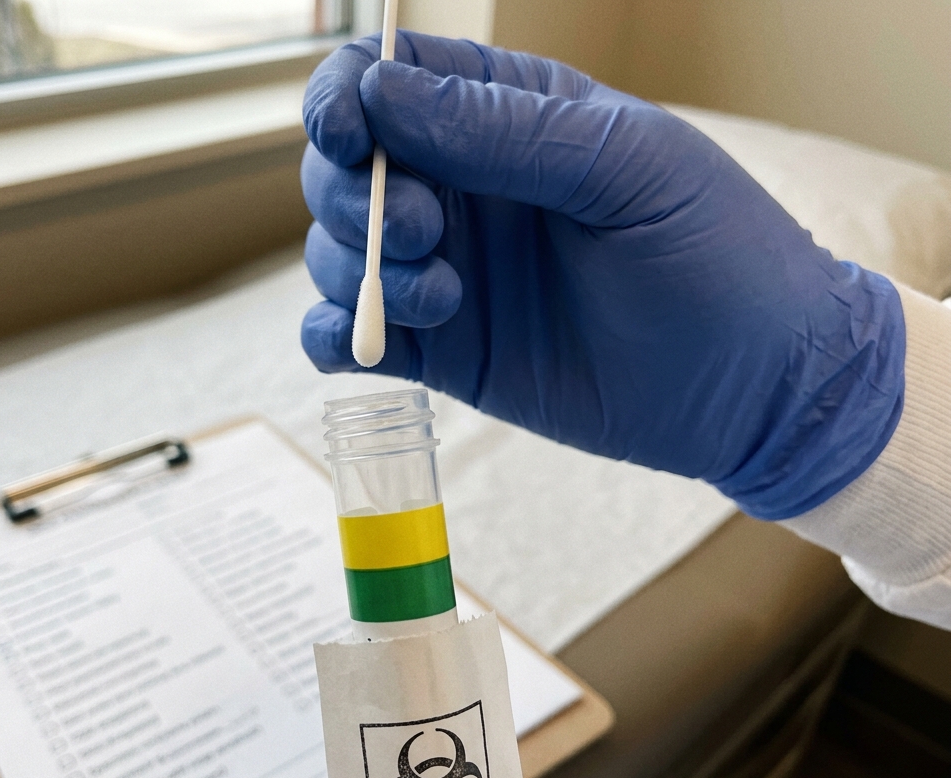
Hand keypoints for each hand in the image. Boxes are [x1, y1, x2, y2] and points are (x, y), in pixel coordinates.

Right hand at [300, 32, 904, 519]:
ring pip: (337, 250)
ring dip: (359, 269)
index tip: (349, 135)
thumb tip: (379, 93)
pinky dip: (333, 333)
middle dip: (356, 195)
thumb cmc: (714, 252)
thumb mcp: (623, 167)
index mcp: (506, 117)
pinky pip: (347, 334)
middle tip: (420, 231)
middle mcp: (464, 190)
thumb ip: (502, 129)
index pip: (387, 79)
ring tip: (446, 297)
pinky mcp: (442, 353)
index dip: (345, 98)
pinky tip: (368, 342)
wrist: (755, 385)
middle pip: (344, 167)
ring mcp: (447, 271)